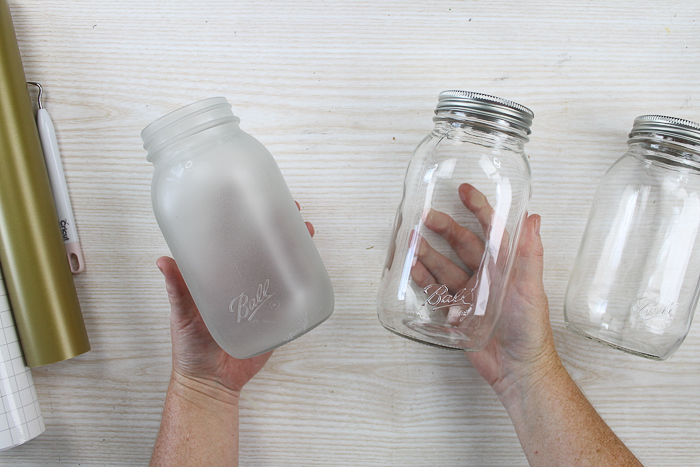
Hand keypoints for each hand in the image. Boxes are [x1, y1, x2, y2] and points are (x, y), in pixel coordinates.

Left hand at [156, 206, 314, 398]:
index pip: (233, 241)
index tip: (256, 200)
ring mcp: (259, 297)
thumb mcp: (181, 315)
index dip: (245, 219)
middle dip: (277, 227)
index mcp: (217, 276)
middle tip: (291, 210)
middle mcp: (239, 281)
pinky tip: (311, 265)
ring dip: (293, 247)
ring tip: (305, 231)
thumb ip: (177, 290)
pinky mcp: (274, 316)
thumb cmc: (190, 348)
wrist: (212, 383)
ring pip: (279, 265)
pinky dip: (301, 278)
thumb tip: (162, 261)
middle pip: (261, 247)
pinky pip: (290, 294)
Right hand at [413, 184, 558, 397]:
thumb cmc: (530, 329)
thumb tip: (533, 218)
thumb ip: (530, 255)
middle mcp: (485, 275)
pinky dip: (423, 279)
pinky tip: (412, 268)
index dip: (478, 208)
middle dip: (443, 228)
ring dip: (427, 252)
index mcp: (504, 265)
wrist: (517, 368)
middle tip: (425, 215)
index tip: (464, 190)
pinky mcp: (455, 311)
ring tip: (410, 240)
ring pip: (444, 265)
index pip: (490, 229)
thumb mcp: (532, 289)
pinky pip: (435, 291)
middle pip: (460, 244)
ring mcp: (469, 292)